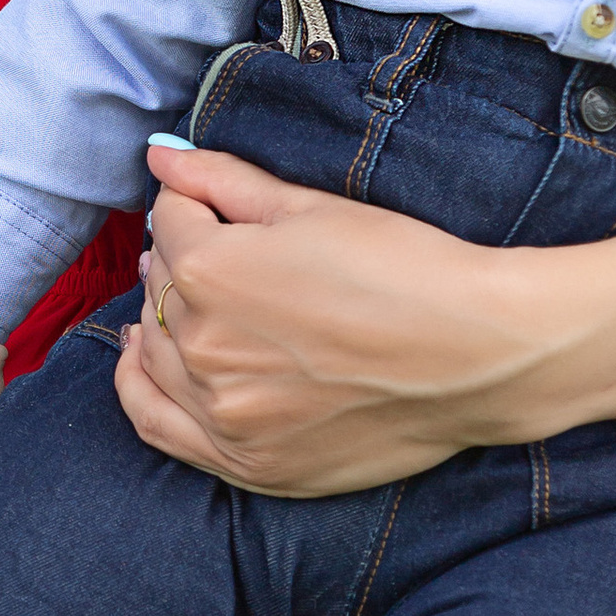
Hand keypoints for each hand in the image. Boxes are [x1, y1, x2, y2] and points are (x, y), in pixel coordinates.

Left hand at [118, 142, 520, 492]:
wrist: (476, 356)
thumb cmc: (405, 270)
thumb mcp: (313, 207)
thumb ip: (223, 180)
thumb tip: (158, 155)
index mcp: (211, 270)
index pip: (169, 218)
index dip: (193, 201)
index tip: (219, 203)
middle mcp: (201, 345)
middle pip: (158, 283)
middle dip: (179, 255)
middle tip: (220, 246)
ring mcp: (221, 412)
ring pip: (152, 350)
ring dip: (161, 315)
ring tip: (186, 298)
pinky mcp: (246, 460)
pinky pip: (156, 423)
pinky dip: (140, 386)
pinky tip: (145, 358)